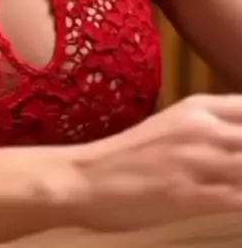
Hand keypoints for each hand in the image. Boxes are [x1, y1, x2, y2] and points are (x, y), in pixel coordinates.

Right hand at [75, 93, 241, 230]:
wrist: (85, 177)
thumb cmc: (128, 157)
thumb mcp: (172, 129)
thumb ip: (209, 132)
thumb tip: (236, 142)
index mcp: (198, 108)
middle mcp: (202, 128)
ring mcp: (196, 160)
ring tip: (240, 183)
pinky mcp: (188, 194)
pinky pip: (238, 199)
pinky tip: (238, 203)